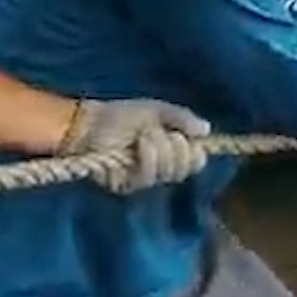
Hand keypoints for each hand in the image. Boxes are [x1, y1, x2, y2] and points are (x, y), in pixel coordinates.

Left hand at [59, 99, 212, 194]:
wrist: (89, 124)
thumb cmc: (122, 116)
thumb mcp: (157, 110)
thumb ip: (182, 118)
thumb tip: (206, 130)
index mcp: (171, 151)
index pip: (197, 161)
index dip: (195, 150)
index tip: (185, 135)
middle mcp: (161, 169)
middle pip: (186, 168)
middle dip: (178, 146)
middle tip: (163, 132)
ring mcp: (144, 179)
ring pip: (169, 172)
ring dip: (160, 148)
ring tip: (144, 135)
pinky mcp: (128, 185)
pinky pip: (149, 176)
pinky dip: (147, 156)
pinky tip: (138, 145)